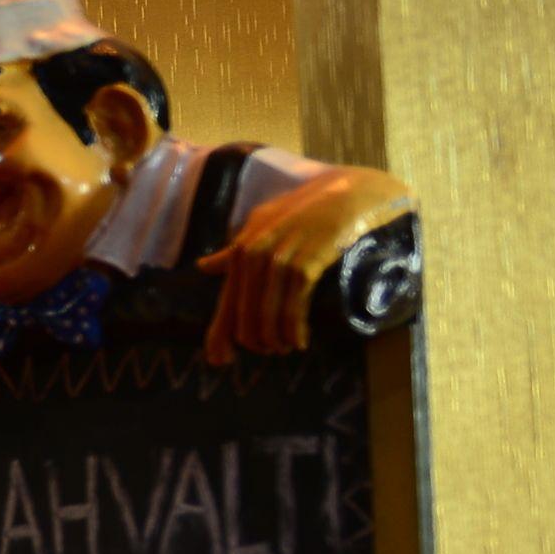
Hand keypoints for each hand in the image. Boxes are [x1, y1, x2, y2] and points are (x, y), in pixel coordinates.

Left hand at [198, 165, 415, 364]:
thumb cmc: (306, 210)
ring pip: (268, 313)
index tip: (219, 360)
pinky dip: (293, 329)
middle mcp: (255, 253)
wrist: (351, 193)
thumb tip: (203, 267)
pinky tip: (298, 342)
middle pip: (244, 312)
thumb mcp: (263, 225)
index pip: (226, 299)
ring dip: (274, 339)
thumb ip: (234, 251)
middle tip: (267, 352)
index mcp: (242, 248)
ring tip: (283, 349)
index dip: (220, 333)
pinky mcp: (307, 263)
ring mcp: (281, 257)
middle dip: (252, 340)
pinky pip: (293, 306)